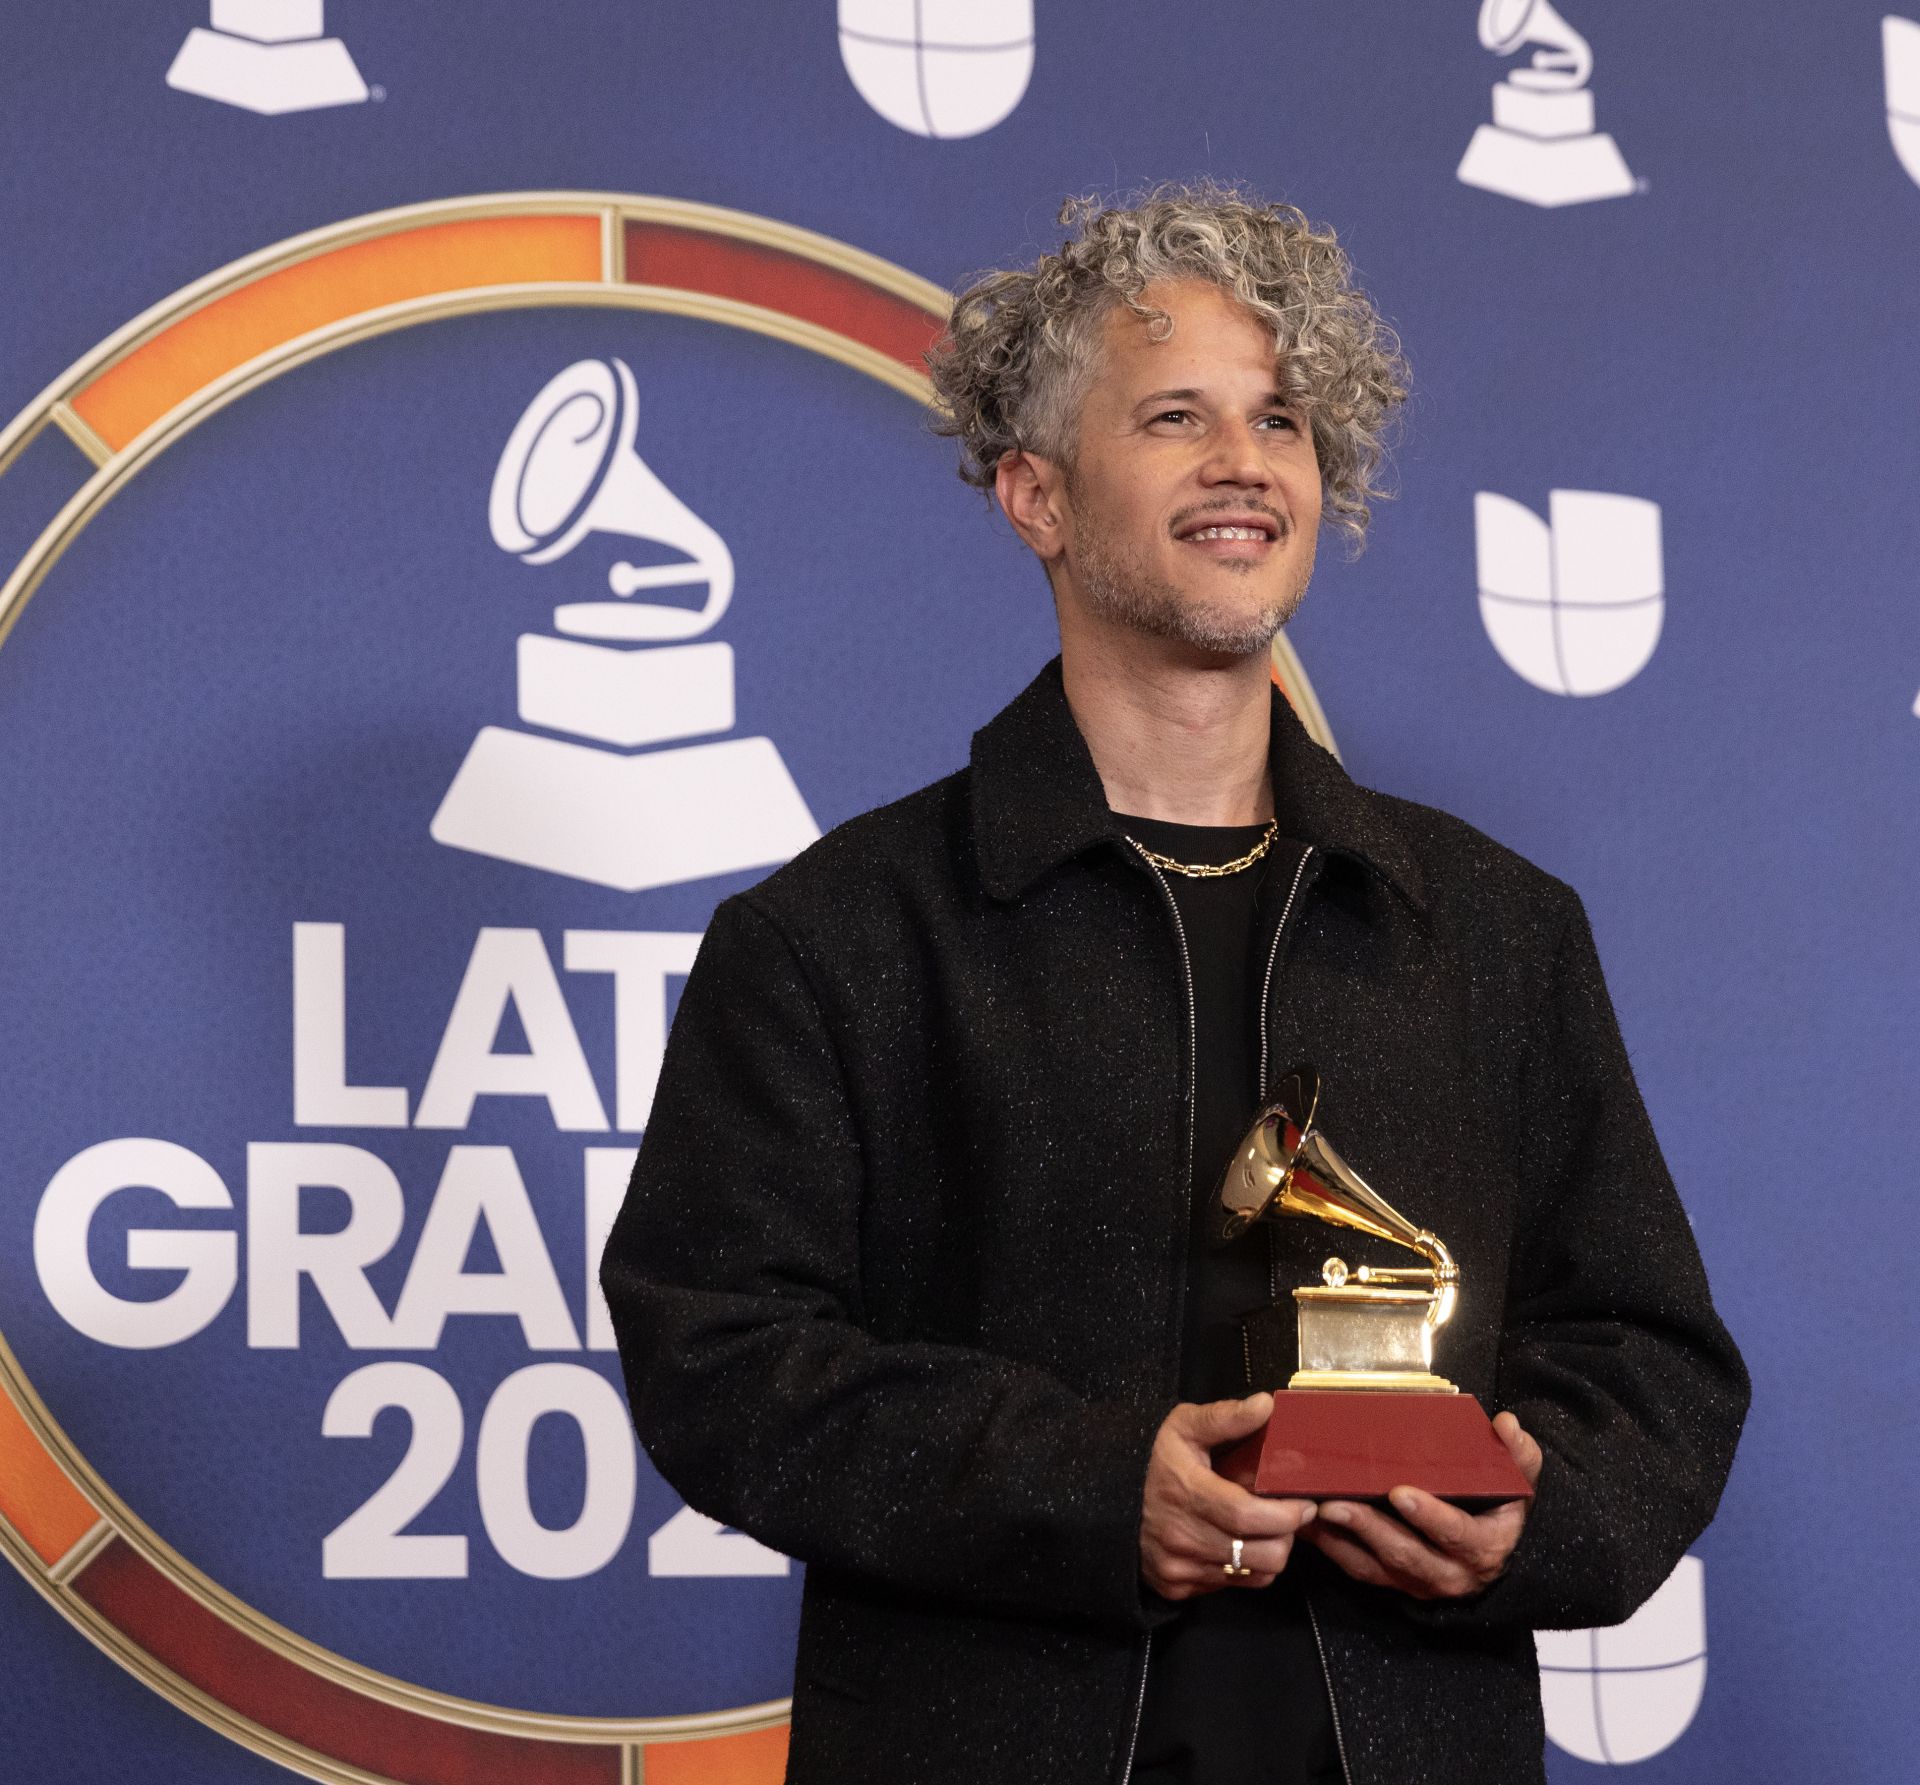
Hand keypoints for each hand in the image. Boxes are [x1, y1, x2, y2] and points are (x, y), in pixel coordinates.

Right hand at [1139, 1393, 1317, 1601]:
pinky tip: (1235, 1542)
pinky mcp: (1176, 1587)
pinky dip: (1243, 1568)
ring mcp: (1179, 1567)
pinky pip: (1231, 1586)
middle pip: (1264, 1555)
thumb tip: (1266, 1404)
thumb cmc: (1152, 1458)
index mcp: (1187, 1494)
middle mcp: (1183, 1538)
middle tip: (1287, 1516)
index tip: (1304, 1503)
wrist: (1105, 1495)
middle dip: (1286, 1535)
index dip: (1287, 1514)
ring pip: (1255, 1575)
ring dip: (1268, 1553)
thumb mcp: (1183, 1426)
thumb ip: (1226, 1417)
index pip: (1251, 1517)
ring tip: (1263, 1529)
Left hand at [1300, 1411, 1543, 1600]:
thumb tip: (1506, 1423)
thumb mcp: (1517, 1486)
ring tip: (1314, 1510)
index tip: (1400, 1492)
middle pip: (1405, 1554)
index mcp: (1481, 1547)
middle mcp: (1448, 1572)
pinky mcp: (1390, 1581)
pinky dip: (1330, 1546)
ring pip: (1374, 1565)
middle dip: (1369, 1528)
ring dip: (1341, 1538)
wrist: (1491, 1559)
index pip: (1457, 1534)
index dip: (1430, 1516)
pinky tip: (1306, 1523)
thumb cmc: (1497, 1513)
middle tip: (1337, 1502)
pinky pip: (1356, 1567)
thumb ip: (1518, 1456)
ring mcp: (1415, 1581)